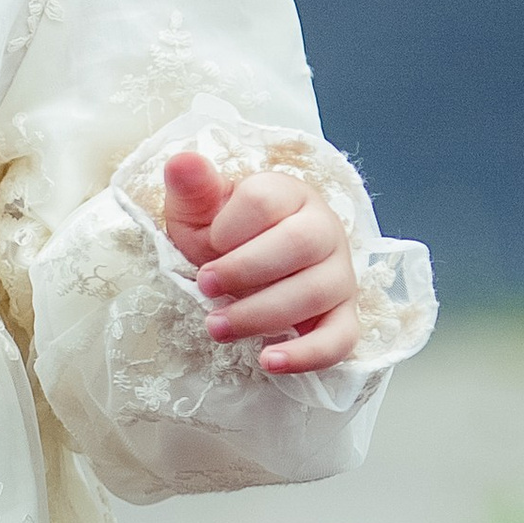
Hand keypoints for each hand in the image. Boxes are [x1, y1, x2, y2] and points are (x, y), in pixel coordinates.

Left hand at [161, 152, 358, 373]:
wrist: (245, 271)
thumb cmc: (223, 238)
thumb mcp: (199, 212)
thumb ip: (194, 189)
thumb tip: (181, 160)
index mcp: (288, 195)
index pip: (267, 199)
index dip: (231, 226)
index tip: (209, 243)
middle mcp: (323, 230)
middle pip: (301, 243)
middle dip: (246, 271)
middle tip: (206, 288)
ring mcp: (338, 274)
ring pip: (318, 292)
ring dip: (263, 314)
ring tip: (217, 328)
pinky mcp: (342, 317)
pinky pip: (342, 339)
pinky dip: (309, 354)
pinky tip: (271, 362)